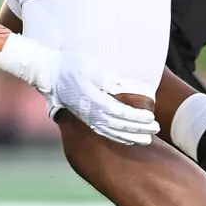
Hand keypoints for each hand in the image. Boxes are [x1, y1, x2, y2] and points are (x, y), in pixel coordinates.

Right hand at [0, 34, 158, 145]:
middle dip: (139, 129)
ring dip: (130, 137)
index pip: (120, 113)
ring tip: (147, 139)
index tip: (151, 117)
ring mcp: (86, 116)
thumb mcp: (90, 67)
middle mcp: (90, 112)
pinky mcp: (85, 117)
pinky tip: (127, 140)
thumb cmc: (70, 65)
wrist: (49, 72)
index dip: (136, 117)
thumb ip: (106, 79)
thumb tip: (123, 89)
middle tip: (156, 129)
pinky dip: (117, 137)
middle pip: (118, 126)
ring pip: (112, 132)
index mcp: (93, 99)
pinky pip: (104, 132)